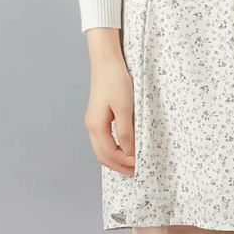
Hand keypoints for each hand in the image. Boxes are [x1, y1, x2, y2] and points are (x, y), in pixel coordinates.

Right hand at [85, 45, 135, 175]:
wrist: (106, 62)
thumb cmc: (115, 81)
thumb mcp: (125, 108)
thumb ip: (126, 132)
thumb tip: (130, 151)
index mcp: (96, 126)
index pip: (109, 154)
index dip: (125, 163)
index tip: (141, 165)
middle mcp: (91, 127)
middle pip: (103, 156)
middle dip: (119, 166)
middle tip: (137, 172)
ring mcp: (93, 122)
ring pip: (102, 150)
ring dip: (116, 159)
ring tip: (132, 164)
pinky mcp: (98, 117)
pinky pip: (104, 141)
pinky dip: (114, 150)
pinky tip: (125, 149)